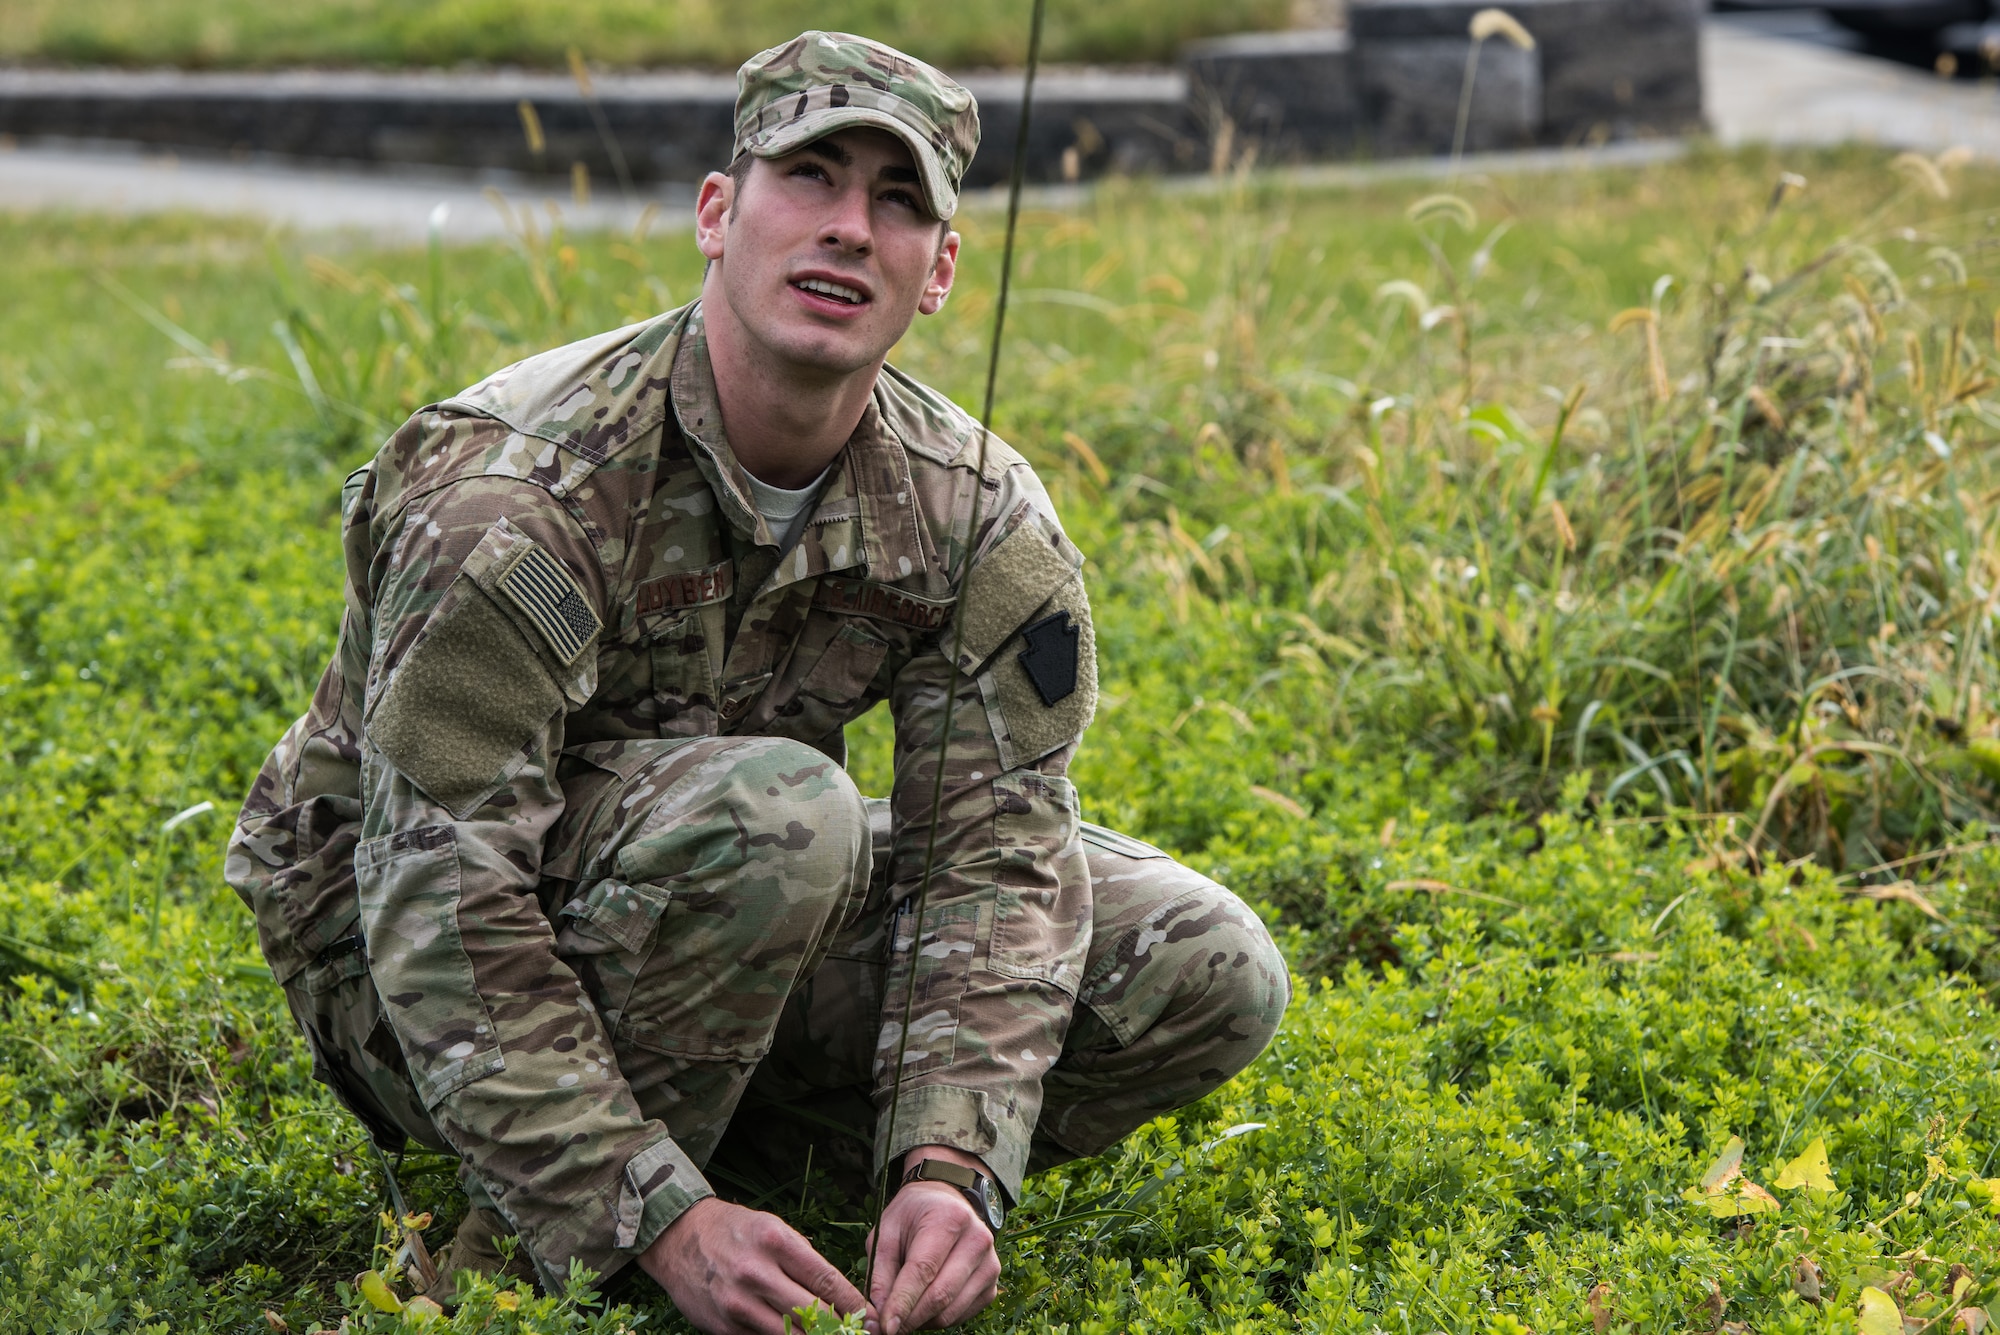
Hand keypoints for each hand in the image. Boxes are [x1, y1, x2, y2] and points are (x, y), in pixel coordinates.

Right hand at [640, 1196, 867, 1334]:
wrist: (679, 1238)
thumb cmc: (734, 1231)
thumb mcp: (772, 1228)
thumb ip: (802, 1259)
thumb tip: (838, 1294)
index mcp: (775, 1241)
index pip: (825, 1279)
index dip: (853, 1304)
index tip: (870, 1317)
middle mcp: (756, 1273)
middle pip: (813, 1313)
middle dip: (841, 1328)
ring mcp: (738, 1303)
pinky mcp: (724, 1327)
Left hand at [865, 1150, 999, 1333]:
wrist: (947, 1204)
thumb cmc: (913, 1217)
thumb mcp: (887, 1232)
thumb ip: (880, 1273)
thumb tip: (878, 1316)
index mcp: (949, 1218)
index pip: (923, 1269)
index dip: (902, 1301)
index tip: (885, 1325)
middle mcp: (977, 1240)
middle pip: (940, 1295)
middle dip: (910, 1318)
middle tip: (888, 1327)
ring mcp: (990, 1264)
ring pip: (951, 1311)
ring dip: (922, 1322)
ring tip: (903, 1313)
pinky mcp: (992, 1286)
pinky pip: (961, 1316)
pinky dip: (938, 1320)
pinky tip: (923, 1306)